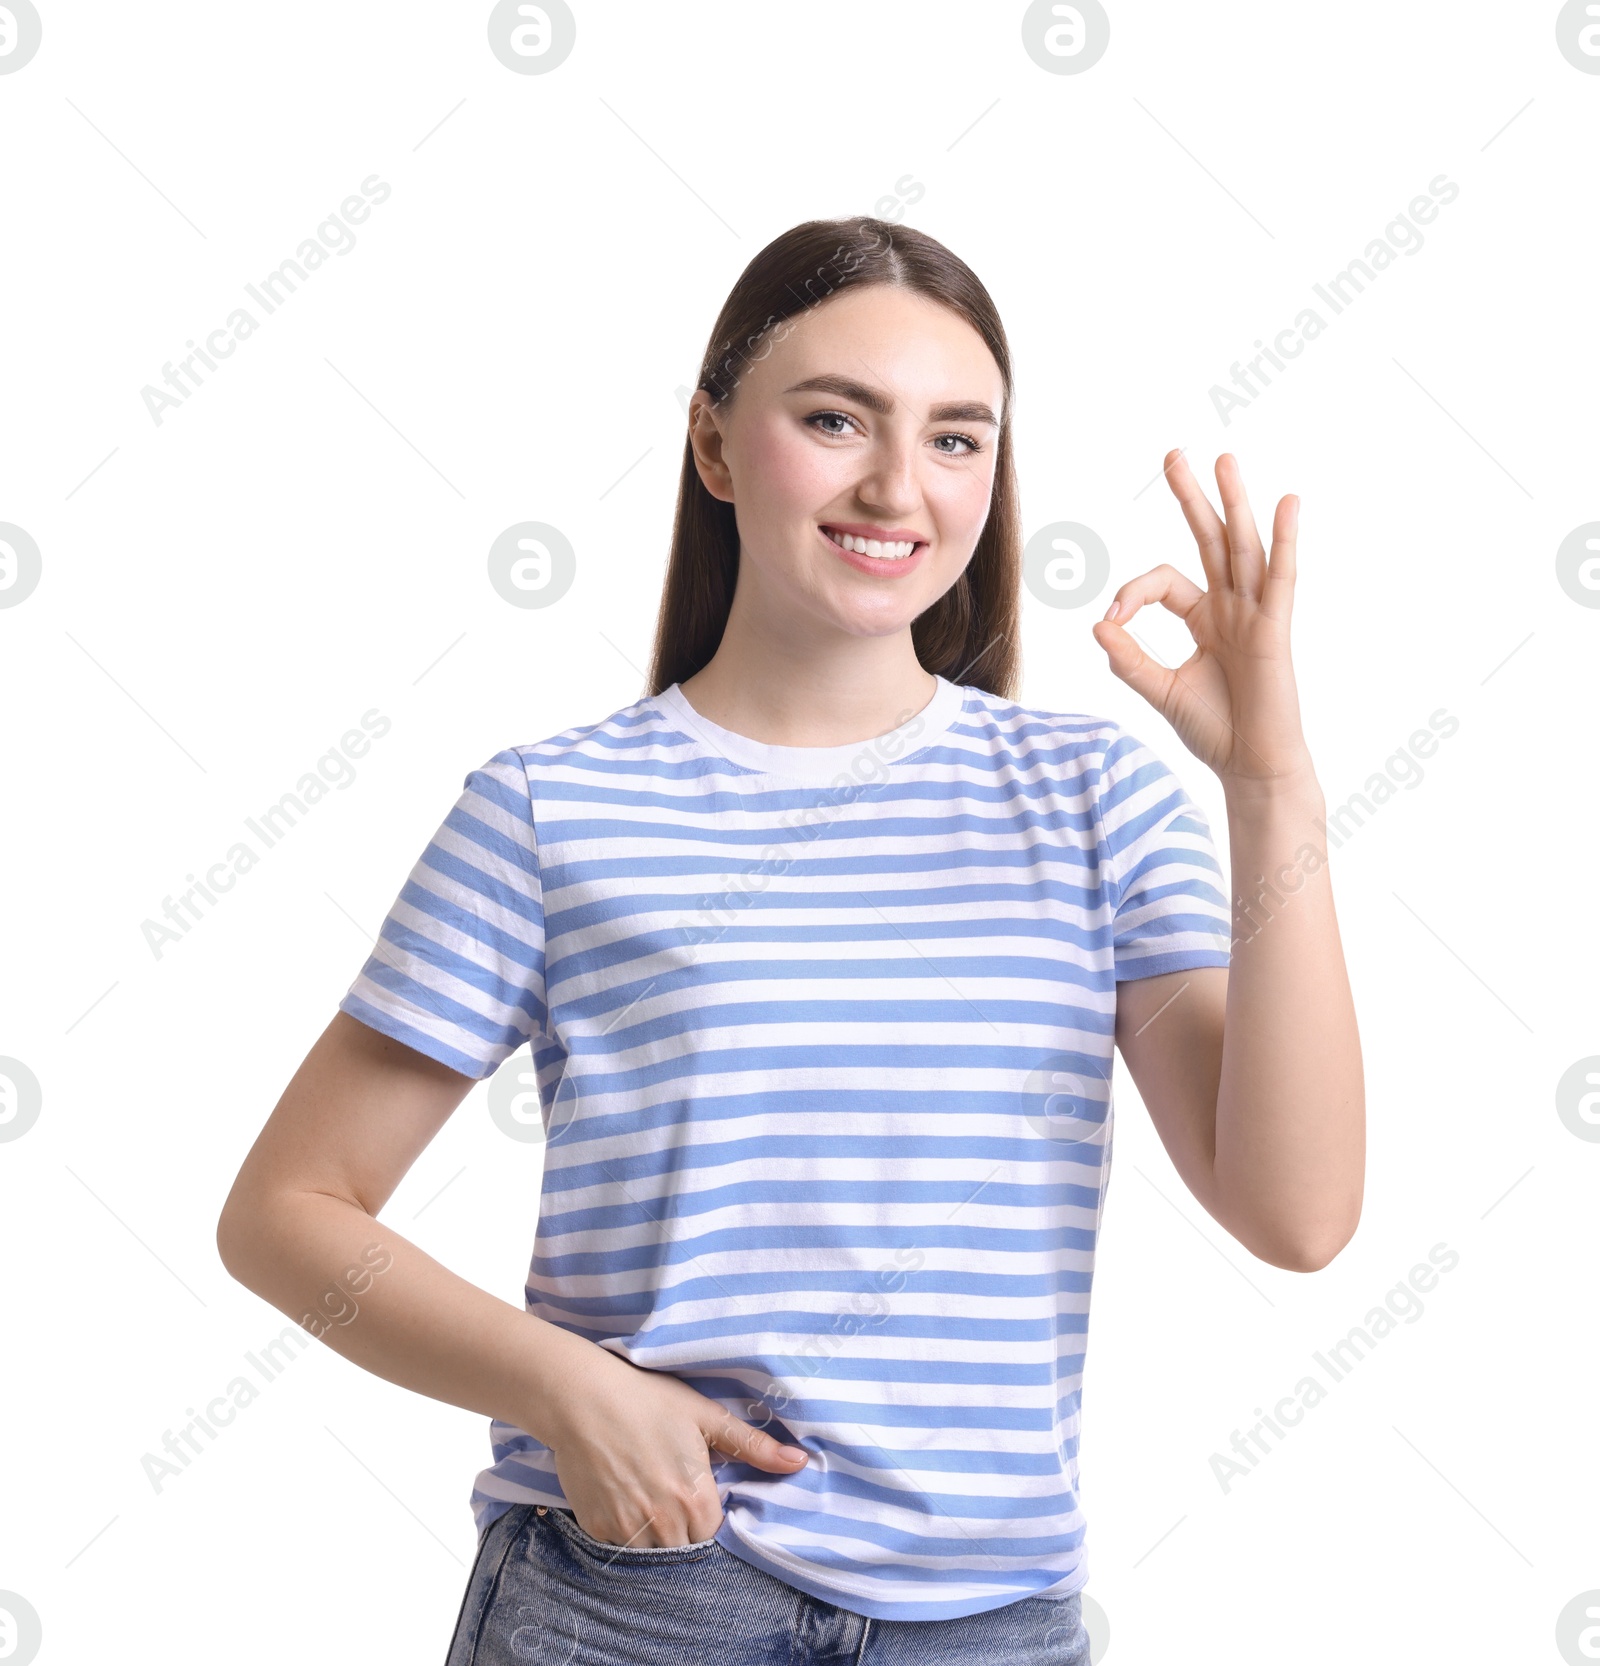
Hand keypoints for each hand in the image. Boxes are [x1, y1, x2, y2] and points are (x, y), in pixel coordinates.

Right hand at [540, 1346, 808, 1547]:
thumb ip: (754, 1446)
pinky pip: (619, 1546)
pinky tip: (624, 1497)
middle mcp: (662, 1522)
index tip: (701, 1495)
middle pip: (685, 1548)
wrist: (583, 1397)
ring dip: (656, 1536)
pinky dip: (625, 1531)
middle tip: (674, 1494)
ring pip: (652, 1553)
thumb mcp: (706, 1416)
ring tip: (650, 1498)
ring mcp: (626, 1529)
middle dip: (685, 1528)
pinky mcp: (596, 1528)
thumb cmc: (648, 1400)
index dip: (710, 1516)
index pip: (715, 1536)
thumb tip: (799, 1462)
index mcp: (695, 1498)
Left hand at [1091, 451, 1314, 795]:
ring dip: (1234, 503)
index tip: (1112, 618)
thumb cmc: (1214, 730)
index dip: (1133, 592)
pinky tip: (1287, 503)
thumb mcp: (1160, 690)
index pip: (1163, 582)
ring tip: (1224, 460)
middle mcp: (1231, 607)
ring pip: (1242, 548)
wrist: (1250, 765)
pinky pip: (1281, 577)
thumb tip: (1098, 625)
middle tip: (1175, 454)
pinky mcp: (1275, 629)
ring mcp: (1255, 614)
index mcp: (1204, 618)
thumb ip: (1130, 659)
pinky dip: (1285, 540)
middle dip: (1192, 498)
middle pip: (1209, 540)